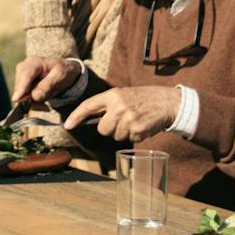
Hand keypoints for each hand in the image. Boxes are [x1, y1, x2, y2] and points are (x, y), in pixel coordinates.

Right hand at [11, 56, 86, 107]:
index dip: (21, 87)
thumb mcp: (60, 76)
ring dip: (31, 99)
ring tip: (46, 100)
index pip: (25, 75)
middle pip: (20, 85)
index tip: (16, 99)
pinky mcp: (22, 84)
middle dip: (28, 96)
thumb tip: (34, 97)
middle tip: (45, 105)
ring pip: (21, 92)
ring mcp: (21, 75)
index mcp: (34, 62)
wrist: (63, 70)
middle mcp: (23, 67)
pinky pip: (23, 95)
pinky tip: (41, 99)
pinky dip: (31, 100)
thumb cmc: (63, 71)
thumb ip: (47, 86)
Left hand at [65, 85, 182, 142]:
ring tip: (135, 120)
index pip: (88, 106)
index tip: (67, 126)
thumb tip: (88, 118)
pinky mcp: (138, 129)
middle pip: (102, 129)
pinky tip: (143, 125)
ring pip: (116, 136)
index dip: (76, 116)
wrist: (168, 102)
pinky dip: (136, 135)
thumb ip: (107, 105)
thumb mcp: (122, 95)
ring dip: (124, 132)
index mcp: (112, 95)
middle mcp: (118, 106)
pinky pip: (130, 139)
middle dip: (110, 129)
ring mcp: (129, 118)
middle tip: (123, 120)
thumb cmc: (143, 99)